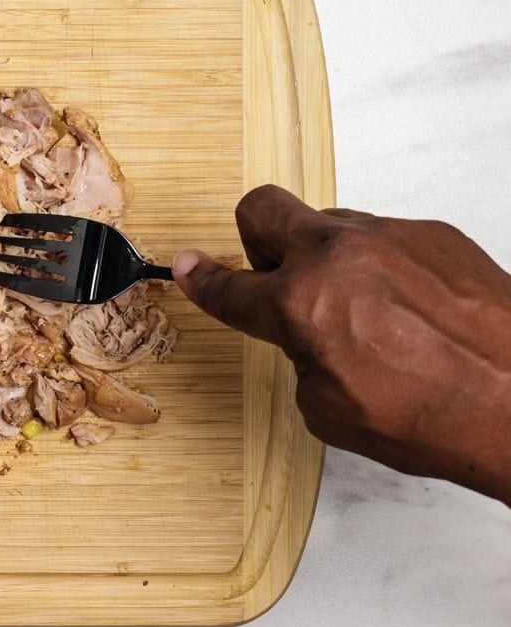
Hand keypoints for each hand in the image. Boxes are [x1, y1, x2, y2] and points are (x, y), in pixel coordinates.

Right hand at [173, 184, 510, 505]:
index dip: (201, 280)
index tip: (189, 268)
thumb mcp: (330, 409)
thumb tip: (307, 335)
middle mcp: (339, 256)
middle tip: (276, 276)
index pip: (229, 286)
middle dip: (255, 239)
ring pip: (331, 224)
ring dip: (329, 259)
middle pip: (264, 210)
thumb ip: (300, 355)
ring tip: (367, 313)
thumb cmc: (434, 416)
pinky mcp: (436, 234)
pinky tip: (413, 314)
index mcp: (300, 304)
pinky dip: (385, 269)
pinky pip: (388, 239)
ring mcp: (391, 237)